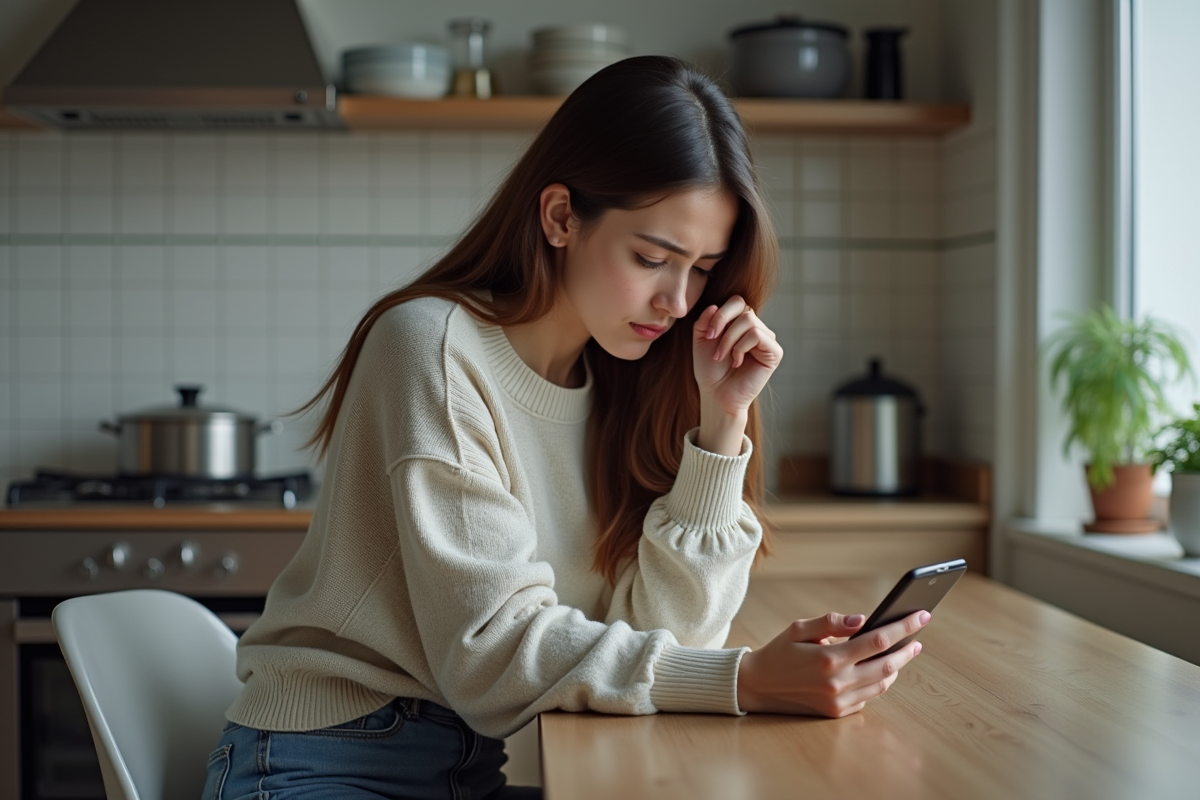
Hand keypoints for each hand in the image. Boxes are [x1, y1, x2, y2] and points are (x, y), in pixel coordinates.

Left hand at [693, 296, 782, 416]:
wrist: (717, 394)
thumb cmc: (710, 369)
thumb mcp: (701, 340)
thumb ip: (705, 321)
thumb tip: (714, 305)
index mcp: (740, 322)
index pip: (736, 301)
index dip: (720, 314)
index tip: (708, 335)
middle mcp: (756, 327)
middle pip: (743, 307)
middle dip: (723, 325)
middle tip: (713, 345)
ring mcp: (767, 339)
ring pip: (749, 321)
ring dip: (730, 340)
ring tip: (723, 357)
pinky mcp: (774, 352)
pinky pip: (758, 335)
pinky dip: (742, 347)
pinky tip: (737, 362)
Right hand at [736, 610, 928, 717]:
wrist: (758, 685)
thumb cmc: (779, 652)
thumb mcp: (800, 628)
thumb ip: (832, 622)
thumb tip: (863, 619)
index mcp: (829, 658)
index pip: (877, 640)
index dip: (903, 627)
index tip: (921, 616)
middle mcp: (837, 682)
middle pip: (887, 665)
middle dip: (907, 649)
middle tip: (918, 639)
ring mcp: (838, 701)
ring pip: (881, 684)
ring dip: (897, 668)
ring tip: (904, 652)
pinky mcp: (836, 713)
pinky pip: (868, 697)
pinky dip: (879, 682)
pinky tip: (882, 670)